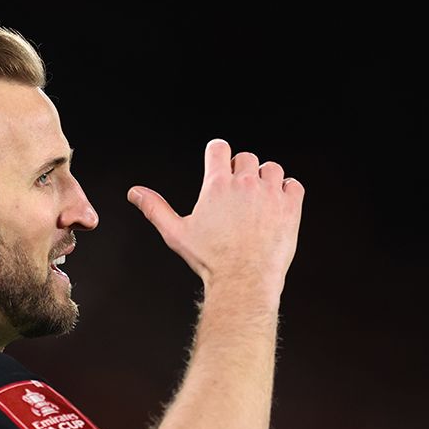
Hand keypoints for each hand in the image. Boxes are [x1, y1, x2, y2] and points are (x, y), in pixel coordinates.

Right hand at [127, 138, 303, 303]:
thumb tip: (134, 192)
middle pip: (246, 157)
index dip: (218, 155)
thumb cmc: (210, 260)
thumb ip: (155, 208)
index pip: (218, 147)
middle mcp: (245, 183)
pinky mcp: (291, 207)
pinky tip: (275, 208)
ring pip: (271, 168)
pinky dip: (287, 192)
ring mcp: (270, 193)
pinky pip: (294, 185)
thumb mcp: (176, 233)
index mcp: (217, 184)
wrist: (243, 280)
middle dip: (241, 171)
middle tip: (237, 196)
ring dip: (265, 179)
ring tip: (257, 202)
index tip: (221, 168)